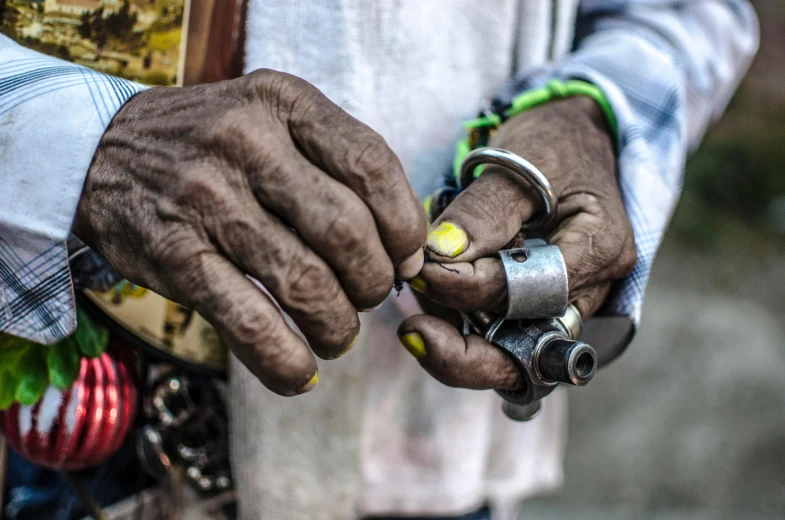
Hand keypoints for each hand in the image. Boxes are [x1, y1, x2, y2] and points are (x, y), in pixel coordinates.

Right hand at [73, 70, 426, 395]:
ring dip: (337, 327)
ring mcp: (204, 198)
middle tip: (369, 296)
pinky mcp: (172, 254)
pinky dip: (284, 360)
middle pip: (346, 232)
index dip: (404, 225)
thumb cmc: (213, 142)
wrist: (99, 149)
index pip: (372, 165)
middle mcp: (246, 142)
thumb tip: (409, 252)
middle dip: (374, 282)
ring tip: (338, 334)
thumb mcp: (275, 120)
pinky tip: (300, 371)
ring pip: (304, 282)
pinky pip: (247, 321)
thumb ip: (339, 167)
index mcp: (284, 101)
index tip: (408, 257)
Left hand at [398, 96, 635, 390]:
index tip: (424, 266)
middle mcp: (590, 289)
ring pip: (509, 354)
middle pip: (531, 353)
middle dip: (464, 353)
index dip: (472, 289)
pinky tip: (429, 303)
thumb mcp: (522, 161)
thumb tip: (440, 254)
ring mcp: (564, 303)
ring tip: (417, 305)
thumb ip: (483, 211)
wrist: (569, 140)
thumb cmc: (552, 142)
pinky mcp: (536, 306)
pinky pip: (498, 337)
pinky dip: (459, 327)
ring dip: (455, 339)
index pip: (533, 292)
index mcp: (601, 248)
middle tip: (412, 331)